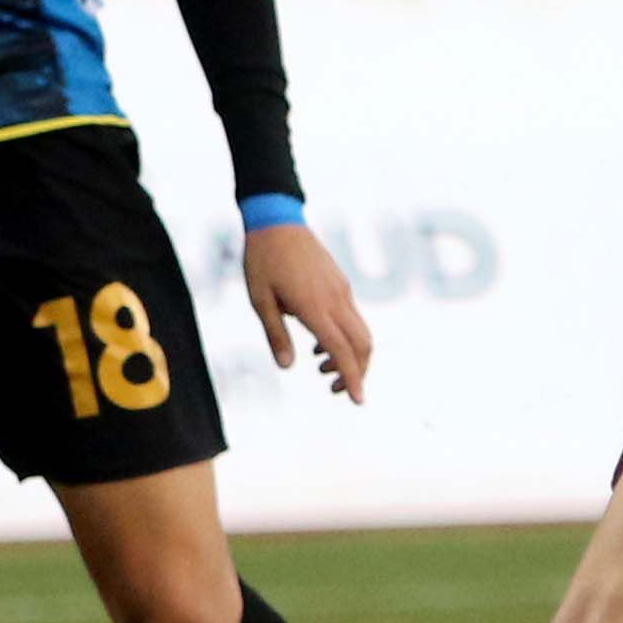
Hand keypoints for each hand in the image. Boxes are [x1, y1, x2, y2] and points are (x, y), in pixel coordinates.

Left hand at [242, 221, 373, 403]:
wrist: (277, 220)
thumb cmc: (262, 261)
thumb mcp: (260, 300)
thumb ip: (276, 334)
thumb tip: (287, 367)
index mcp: (314, 306)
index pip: (341, 350)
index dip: (353, 378)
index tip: (358, 401)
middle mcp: (335, 299)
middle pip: (362, 344)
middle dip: (357, 372)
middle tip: (334, 389)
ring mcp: (342, 289)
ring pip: (361, 331)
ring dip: (349, 356)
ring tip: (320, 367)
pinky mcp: (340, 283)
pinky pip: (352, 317)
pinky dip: (344, 338)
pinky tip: (319, 344)